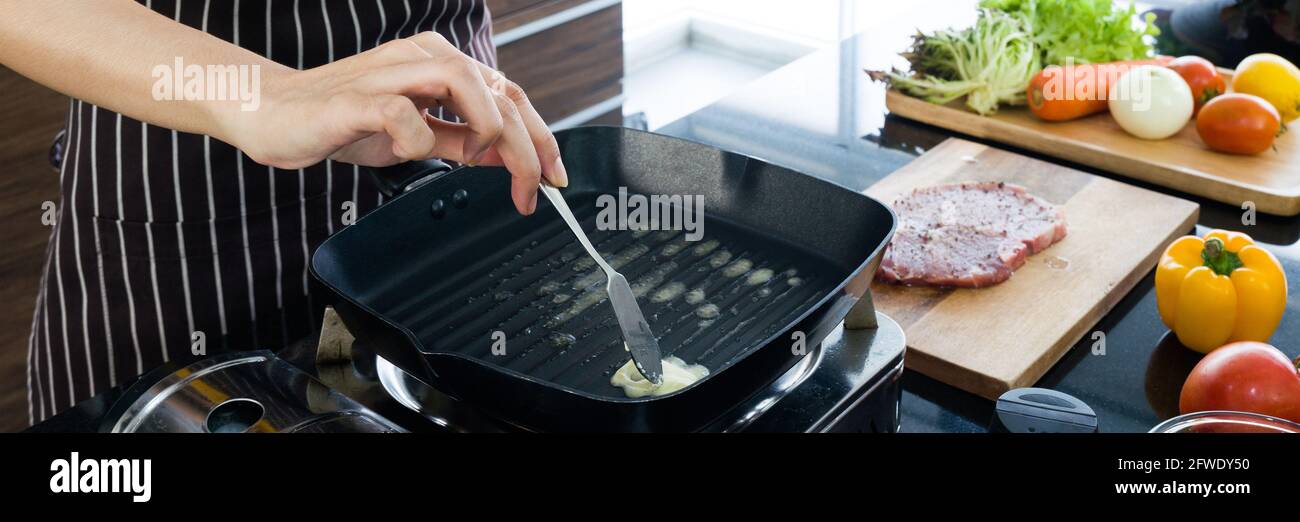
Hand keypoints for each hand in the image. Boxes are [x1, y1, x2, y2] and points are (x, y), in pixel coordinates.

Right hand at [234, 32, 565, 214]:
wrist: (272, 113)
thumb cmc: (343, 120)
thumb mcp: (418, 134)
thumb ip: (462, 142)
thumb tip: (509, 160)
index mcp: (440, 64)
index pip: (509, 94)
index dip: (540, 137)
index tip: (554, 178)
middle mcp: (421, 59)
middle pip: (498, 92)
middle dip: (528, 147)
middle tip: (534, 191)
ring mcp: (389, 75)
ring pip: (465, 84)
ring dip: (488, 131)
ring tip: (479, 163)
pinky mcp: (357, 98)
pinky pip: (405, 114)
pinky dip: (419, 139)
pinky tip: (410, 153)